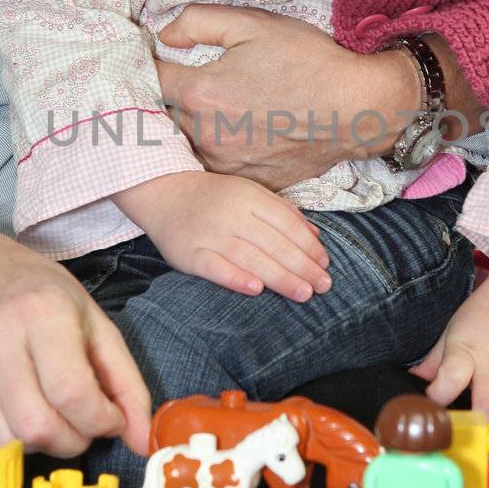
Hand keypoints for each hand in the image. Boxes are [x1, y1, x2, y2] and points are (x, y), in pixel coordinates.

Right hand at [0, 228, 150, 457]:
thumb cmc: (37, 294)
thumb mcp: (94, 322)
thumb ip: (125, 383)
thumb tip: (142, 440)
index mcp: (42, 312)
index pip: (73, 394)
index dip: (100, 422)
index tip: (109, 420)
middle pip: (37, 427)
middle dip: (71, 441)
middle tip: (79, 425)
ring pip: (4, 442)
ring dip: (38, 445)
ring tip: (49, 418)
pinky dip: (4, 440)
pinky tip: (16, 412)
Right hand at [117, 172, 330, 301]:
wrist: (163, 193)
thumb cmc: (214, 198)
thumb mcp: (248, 193)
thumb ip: (281, 212)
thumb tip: (315, 236)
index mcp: (249, 196)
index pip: (286, 223)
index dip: (308, 245)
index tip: (325, 264)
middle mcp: (231, 214)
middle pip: (274, 243)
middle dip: (302, 267)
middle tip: (323, 286)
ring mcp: (209, 234)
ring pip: (250, 258)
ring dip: (280, 277)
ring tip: (303, 294)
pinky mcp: (189, 254)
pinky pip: (215, 268)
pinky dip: (236, 278)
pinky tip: (256, 290)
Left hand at [155, 6, 417, 189]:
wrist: (357, 109)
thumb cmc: (308, 61)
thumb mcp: (252, 23)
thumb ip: (197, 22)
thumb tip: (163, 35)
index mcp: (200, 91)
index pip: (149, 79)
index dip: (148, 64)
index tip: (154, 59)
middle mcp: (205, 133)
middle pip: (163, 116)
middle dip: (167, 99)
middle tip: (181, 83)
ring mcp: (225, 163)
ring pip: (186, 145)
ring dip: (188, 129)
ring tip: (209, 112)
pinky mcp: (246, 180)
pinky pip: (215, 167)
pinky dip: (215, 152)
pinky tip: (234, 135)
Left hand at [410, 245, 488, 446]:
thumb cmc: (485, 314)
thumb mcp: (452, 332)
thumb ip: (434, 363)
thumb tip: (410, 385)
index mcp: (467, 353)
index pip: (451, 377)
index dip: (438, 397)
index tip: (428, 411)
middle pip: (488, 408)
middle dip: (474, 432)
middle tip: (461, 444)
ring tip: (482, 450)